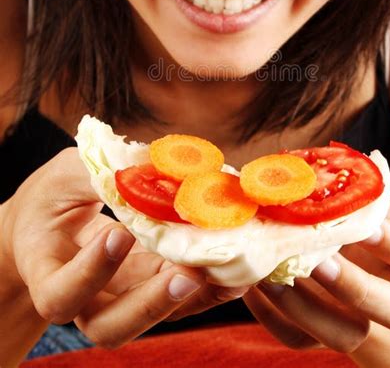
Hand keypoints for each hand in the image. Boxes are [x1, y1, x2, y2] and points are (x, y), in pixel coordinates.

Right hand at [1, 148, 245, 348]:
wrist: (56, 222)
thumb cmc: (54, 198)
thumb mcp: (64, 177)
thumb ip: (96, 175)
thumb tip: (151, 165)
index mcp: (48, 274)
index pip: (60, 294)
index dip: (90, 272)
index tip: (117, 234)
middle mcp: (85, 299)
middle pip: (111, 326)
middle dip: (152, 302)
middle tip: (186, 273)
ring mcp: (123, 297)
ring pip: (155, 318)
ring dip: (193, 298)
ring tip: (226, 273)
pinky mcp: (153, 286)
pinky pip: (181, 298)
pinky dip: (212, 286)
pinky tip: (238, 268)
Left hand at [243, 201, 389, 352]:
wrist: (367, 290)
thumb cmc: (367, 234)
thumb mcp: (374, 212)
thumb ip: (362, 195)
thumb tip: (328, 163)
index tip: (366, 226)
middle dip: (360, 287)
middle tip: (319, 261)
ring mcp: (363, 325)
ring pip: (348, 336)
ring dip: (308, 307)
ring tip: (272, 274)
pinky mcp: (325, 338)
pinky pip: (302, 341)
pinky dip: (273, 317)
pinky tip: (253, 288)